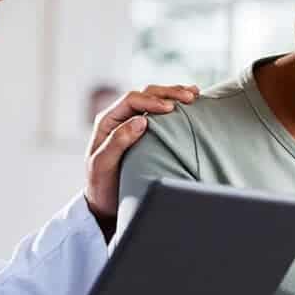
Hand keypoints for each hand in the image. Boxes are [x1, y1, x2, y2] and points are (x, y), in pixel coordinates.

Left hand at [84, 84, 198, 221]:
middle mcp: (119, 117)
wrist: (103, 201)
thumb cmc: (100, 184)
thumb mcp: (103, 164)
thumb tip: (141, 120)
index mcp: (107, 120)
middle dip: (168, 93)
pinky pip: (159, 113)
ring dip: (174, 94)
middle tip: (190, 96)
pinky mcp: (143, 131)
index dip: (152, 101)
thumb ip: (118, 140)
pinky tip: (190, 105)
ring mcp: (132, 122)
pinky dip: (174, 105)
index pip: (131, 100)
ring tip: (194, 93)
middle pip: (145, 94)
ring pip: (154, 99)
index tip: (171, 108)